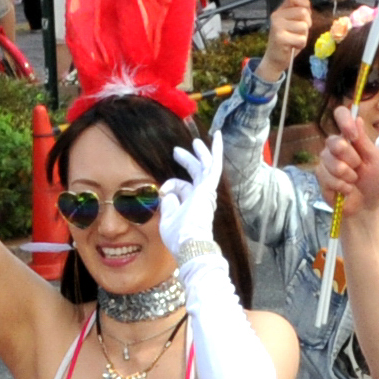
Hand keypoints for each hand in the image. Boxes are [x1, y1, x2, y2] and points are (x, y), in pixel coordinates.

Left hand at [161, 137, 223, 258]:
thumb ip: (168, 205)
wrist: (190, 243)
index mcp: (194, 204)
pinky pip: (214, 165)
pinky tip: (217, 136)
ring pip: (206, 166)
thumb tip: (168, 194)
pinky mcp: (208, 187)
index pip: (181, 186)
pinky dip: (216, 150)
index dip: (169, 185)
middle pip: (196, 173)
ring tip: (195, 142)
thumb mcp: (167, 218)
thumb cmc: (178, 237)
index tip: (162, 191)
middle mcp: (203, 197)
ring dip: (200, 153)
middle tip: (176, 151)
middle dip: (187, 161)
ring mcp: (207, 191)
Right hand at [257, 0, 311, 81]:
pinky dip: (301, 44)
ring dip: (303, 35)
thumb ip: (299, 12)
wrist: (274, 59)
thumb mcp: (293, 23)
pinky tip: (292, 46)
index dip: (305, 3)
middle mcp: (277, 15)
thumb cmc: (288, 40)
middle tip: (298, 32)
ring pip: (304, 26)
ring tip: (294, 39)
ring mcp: (277, 26)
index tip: (305, 14)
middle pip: (303, 12)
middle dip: (307, 23)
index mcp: (280, 10)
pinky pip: (302, 39)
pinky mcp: (280, 38)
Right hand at [317, 105, 378, 211]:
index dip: (344, 121)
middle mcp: (334, 146)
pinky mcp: (320, 177)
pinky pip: (328, 177)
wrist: (367, 204)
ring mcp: (325, 161)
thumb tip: (357, 118)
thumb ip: (365, 141)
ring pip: (331, 162)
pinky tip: (347, 189)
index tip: (352, 136)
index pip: (340, 115)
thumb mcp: (376, 159)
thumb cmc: (374, 180)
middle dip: (351, 158)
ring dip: (348, 175)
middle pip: (334, 142)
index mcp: (350, 137)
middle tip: (359, 167)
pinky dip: (342, 186)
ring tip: (353, 180)